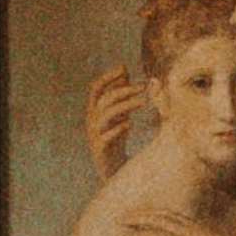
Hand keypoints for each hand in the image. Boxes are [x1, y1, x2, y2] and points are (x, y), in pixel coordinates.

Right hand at [84, 63, 143, 178]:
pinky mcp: (100, 149)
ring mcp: (94, 134)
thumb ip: (119, 95)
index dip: (108, 77)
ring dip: (125, 105)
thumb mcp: (118, 113)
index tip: (123, 67)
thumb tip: (124, 71)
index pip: (96, 88)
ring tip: (144, 101)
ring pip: (106, 114)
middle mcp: (92, 120)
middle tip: (144, 86)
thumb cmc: (115, 137)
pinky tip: (129, 124)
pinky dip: (117, 128)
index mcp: (94, 110)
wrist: (112, 168)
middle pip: (104, 99)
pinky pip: (105, 136)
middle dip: (124, 90)